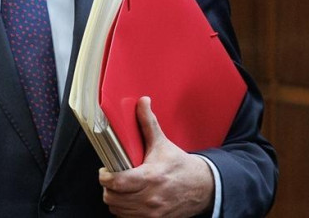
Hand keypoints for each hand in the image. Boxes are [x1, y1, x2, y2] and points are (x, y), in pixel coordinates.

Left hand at [98, 96, 213, 217]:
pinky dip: (124, 210)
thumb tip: (142, 102)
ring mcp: (151, 213)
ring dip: (115, 199)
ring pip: (117, 210)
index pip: (116, 183)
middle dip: (108, 187)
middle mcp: (150, 198)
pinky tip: (129, 200)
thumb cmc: (181, 167)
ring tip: (121, 189)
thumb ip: (148, 123)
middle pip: (112, 198)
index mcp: (150, 178)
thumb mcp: (163, 144)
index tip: (105, 171)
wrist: (203, 188)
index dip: (105, 177)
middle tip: (113, 178)